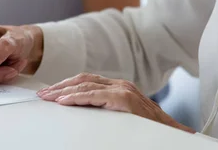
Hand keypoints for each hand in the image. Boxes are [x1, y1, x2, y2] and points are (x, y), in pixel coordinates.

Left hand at [37, 73, 194, 132]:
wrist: (174, 137)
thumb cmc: (150, 131)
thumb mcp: (123, 118)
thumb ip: (106, 111)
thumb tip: (82, 110)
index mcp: (119, 88)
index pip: (87, 81)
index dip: (66, 85)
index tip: (50, 93)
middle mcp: (120, 85)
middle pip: (82, 80)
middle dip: (60, 87)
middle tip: (43, 95)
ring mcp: (123, 90)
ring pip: (85, 85)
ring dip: (63, 91)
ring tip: (48, 98)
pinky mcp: (124, 100)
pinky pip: (95, 96)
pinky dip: (76, 97)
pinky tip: (63, 102)